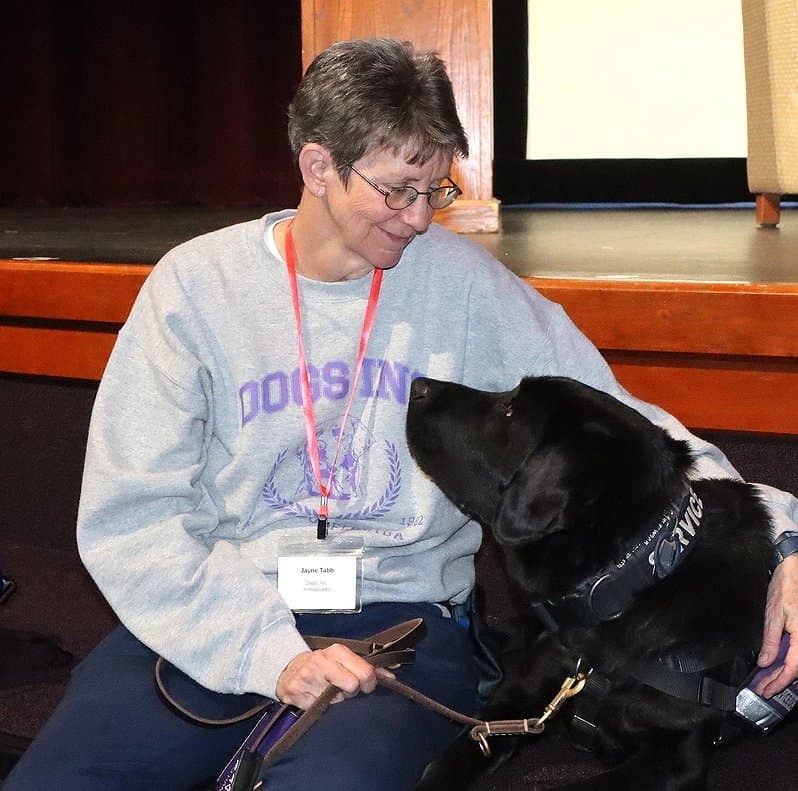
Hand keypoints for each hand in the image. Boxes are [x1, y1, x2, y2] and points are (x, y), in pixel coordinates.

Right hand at [275, 644, 387, 709]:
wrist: (288, 668)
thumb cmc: (322, 664)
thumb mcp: (344, 659)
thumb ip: (368, 667)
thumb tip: (391, 679)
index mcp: (337, 651)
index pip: (365, 672)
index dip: (369, 683)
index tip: (366, 686)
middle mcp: (322, 662)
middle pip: (352, 687)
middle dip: (351, 692)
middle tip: (344, 689)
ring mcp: (307, 678)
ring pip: (336, 701)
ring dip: (335, 700)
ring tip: (327, 691)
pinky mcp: (296, 693)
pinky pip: (319, 710)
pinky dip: (320, 707)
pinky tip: (315, 697)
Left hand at [755, 554, 797, 696]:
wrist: (795, 569)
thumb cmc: (786, 587)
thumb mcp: (774, 615)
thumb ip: (771, 641)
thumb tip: (766, 662)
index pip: (792, 669)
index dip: (778, 682)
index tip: (765, 690)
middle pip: (797, 669)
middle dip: (780, 681)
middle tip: (764, 689)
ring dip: (785, 673)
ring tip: (768, 680)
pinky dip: (790, 661)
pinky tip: (779, 664)